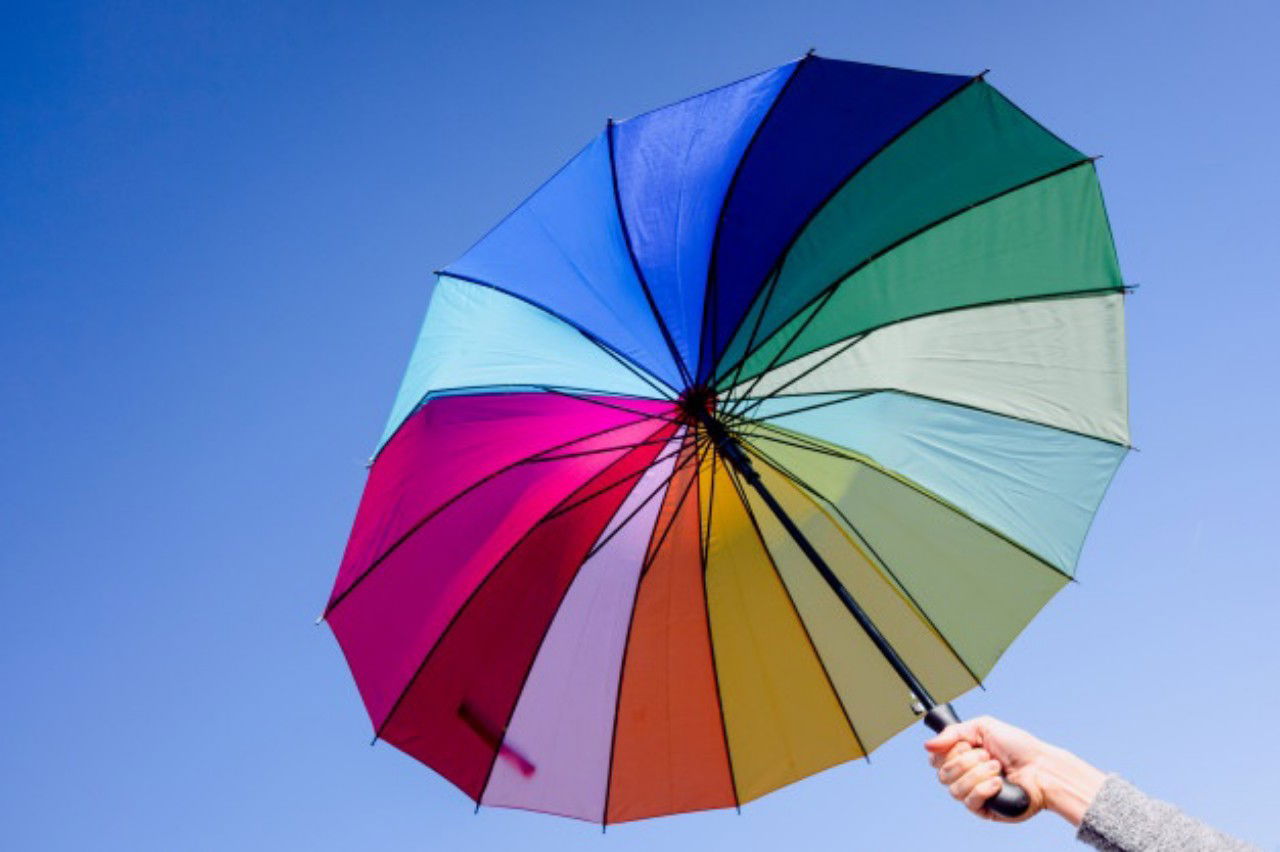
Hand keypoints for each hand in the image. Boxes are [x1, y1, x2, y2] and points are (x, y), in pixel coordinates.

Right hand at [924, 716, 1105, 825]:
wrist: (1042, 768)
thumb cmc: (1019, 747)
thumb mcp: (983, 727)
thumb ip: (953, 732)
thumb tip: (928, 744)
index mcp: (962, 756)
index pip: (936, 759)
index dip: (947, 752)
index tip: (965, 745)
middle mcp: (965, 775)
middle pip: (943, 774)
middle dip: (966, 761)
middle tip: (987, 755)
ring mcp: (973, 793)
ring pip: (955, 788)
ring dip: (978, 774)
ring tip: (997, 768)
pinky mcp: (984, 809)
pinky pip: (969, 801)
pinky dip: (984, 789)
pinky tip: (998, 783)